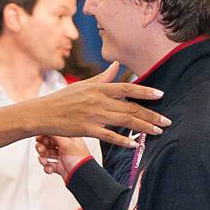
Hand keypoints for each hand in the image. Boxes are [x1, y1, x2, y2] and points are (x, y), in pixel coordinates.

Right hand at [36, 135, 90, 179]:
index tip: (39, 139)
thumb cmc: (80, 160)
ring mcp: (62, 157)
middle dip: (42, 148)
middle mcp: (66, 147)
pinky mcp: (60, 167)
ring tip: (44, 161)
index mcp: (69, 139)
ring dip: (43, 158)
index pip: (54, 133)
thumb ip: (55, 134)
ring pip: (47, 155)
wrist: (82, 177)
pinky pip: (49, 165)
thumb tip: (46, 126)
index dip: (45, 136)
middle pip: (48, 144)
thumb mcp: (66, 143)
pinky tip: (49, 168)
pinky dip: (47, 167)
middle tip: (41, 150)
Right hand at [38, 61, 169, 146]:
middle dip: (151, 115)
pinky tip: (135, 144)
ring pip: (125, 122)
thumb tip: (116, 65)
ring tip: (157, 131)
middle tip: (166, 121)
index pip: (127, 88)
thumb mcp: (83, 85)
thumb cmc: (62, 99)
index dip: (145, 91)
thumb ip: (102, 77)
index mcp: (98, 88)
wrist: (42, 113)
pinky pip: (110, 136)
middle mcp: (98, 100)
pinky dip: (124, 140)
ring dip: (144, 127)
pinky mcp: (87, 130)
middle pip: (131, 107)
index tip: (161, 95)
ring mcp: (93, 116)